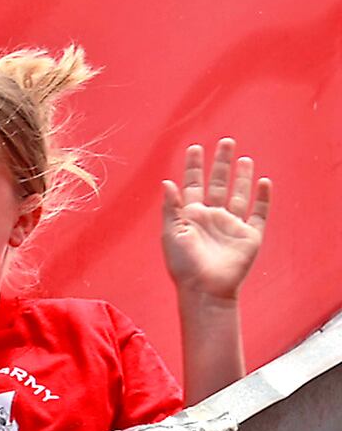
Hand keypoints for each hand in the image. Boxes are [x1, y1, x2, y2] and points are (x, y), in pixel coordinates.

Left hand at [161, 139, 270, 301]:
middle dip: (222, 164)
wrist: (204, 288)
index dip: (193, 166)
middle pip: (219, 184)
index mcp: (191, 216)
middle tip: (226, 142)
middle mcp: (212, 217)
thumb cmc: (183, 265)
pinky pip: (258, 214)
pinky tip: (263, 182)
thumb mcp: (171, 233)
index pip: (193, 185)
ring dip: (242, 177)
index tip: (195, 147)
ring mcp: (231, 225)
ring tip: (244, 158)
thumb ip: (171, 207)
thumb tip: (167, 182)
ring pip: (239, 195)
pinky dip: (262, 198)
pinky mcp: (249, 236)